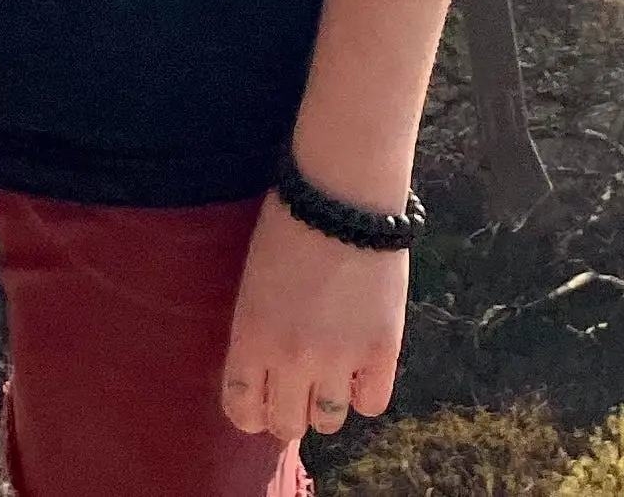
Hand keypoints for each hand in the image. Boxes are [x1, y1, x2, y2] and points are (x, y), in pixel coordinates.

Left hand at [219, 197, 408, 447]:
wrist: (341, 197)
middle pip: (286, 425)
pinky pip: (371, 404)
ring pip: (328, 421)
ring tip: (331, 373)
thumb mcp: (252, 284)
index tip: (261, 400)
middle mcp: (291, 359)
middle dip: (289, 410)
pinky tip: (362, 365)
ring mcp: (338, 359)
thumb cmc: (287, 227)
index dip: (251, 412)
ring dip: (327, 402)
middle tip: (298, 387)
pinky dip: (366, 391)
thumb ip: (256, 333)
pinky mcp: (381, 352)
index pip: (242, 411)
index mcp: (250, 338)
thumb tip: (265, 375)